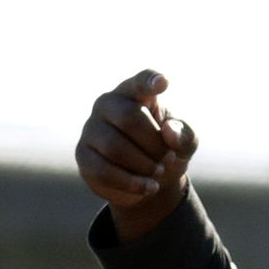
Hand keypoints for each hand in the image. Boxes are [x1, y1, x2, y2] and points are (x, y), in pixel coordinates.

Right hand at [77, 70, 198, 241]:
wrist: (150, 181)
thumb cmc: (166, 151)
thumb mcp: (184, 145)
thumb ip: (185, 135)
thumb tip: (170, 131)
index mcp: (135, 95)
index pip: (140, 83)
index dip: (149, 81)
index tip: (163, 82)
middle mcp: (107, 105)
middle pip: (128, 117)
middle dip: (154, 143)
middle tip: (168, 158)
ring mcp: (92, 129)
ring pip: (114, 146)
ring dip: (144, 164)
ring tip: (159, 172)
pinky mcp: (84, 155)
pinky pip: (103, 169)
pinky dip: (132, 183)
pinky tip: (150, 187)